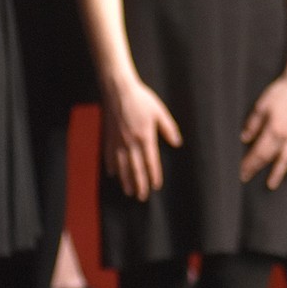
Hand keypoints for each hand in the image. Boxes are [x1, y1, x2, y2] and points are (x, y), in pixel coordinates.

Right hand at [103, 76, 182, 200]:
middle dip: (139, 184)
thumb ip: (169, 129)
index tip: (156, 186)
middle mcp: (131, 142)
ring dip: (125, 180)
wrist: (118, 90)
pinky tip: (113, 175)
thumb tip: (177, 143)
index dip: (153, 175)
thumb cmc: (141, 99)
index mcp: (145, 137)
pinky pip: (109, 156)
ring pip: (121, 166)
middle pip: (135, 168)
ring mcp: (117, 141)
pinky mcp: (108, 136)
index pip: (151, 162)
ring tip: (128, 192)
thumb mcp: (159, 112)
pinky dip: (111, 167)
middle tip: (141, 197)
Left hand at [240, 74, 286, 187]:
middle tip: (246, 178)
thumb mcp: (261, 106)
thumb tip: (244, 139)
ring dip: (279, 172)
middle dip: (257, 168)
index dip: (249, 163)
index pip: (258, 152)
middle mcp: (286, 137)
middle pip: (270, 157)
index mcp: (274, 130)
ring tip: (272, 185)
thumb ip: (252, 124)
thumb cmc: (279, 92)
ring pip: (286, 159)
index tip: (240, 171)